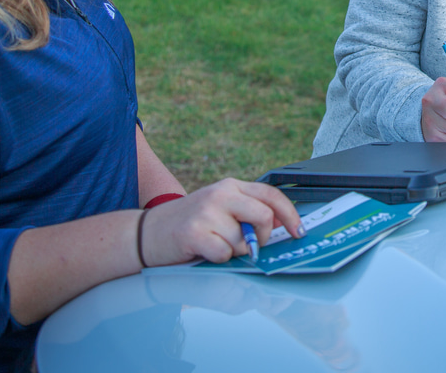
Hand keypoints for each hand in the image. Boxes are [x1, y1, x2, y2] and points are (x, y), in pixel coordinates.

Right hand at [140, 179, 303, 266]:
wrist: (146, 232)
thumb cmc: (189, 223)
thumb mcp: (220, 208)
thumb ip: (248, 211)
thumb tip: (280, 224)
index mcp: (231, 186)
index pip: (270, 195)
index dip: (290, 214)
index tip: (299, 231)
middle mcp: (221, 194)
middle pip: (263, 217)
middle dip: (262, 237)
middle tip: (249, 244)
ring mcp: (207, 212)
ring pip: (243, 241)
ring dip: (233, 251)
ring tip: (215, 244)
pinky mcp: (194, 232)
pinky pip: (224, 254)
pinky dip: (218, 259)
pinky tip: (203, 250)